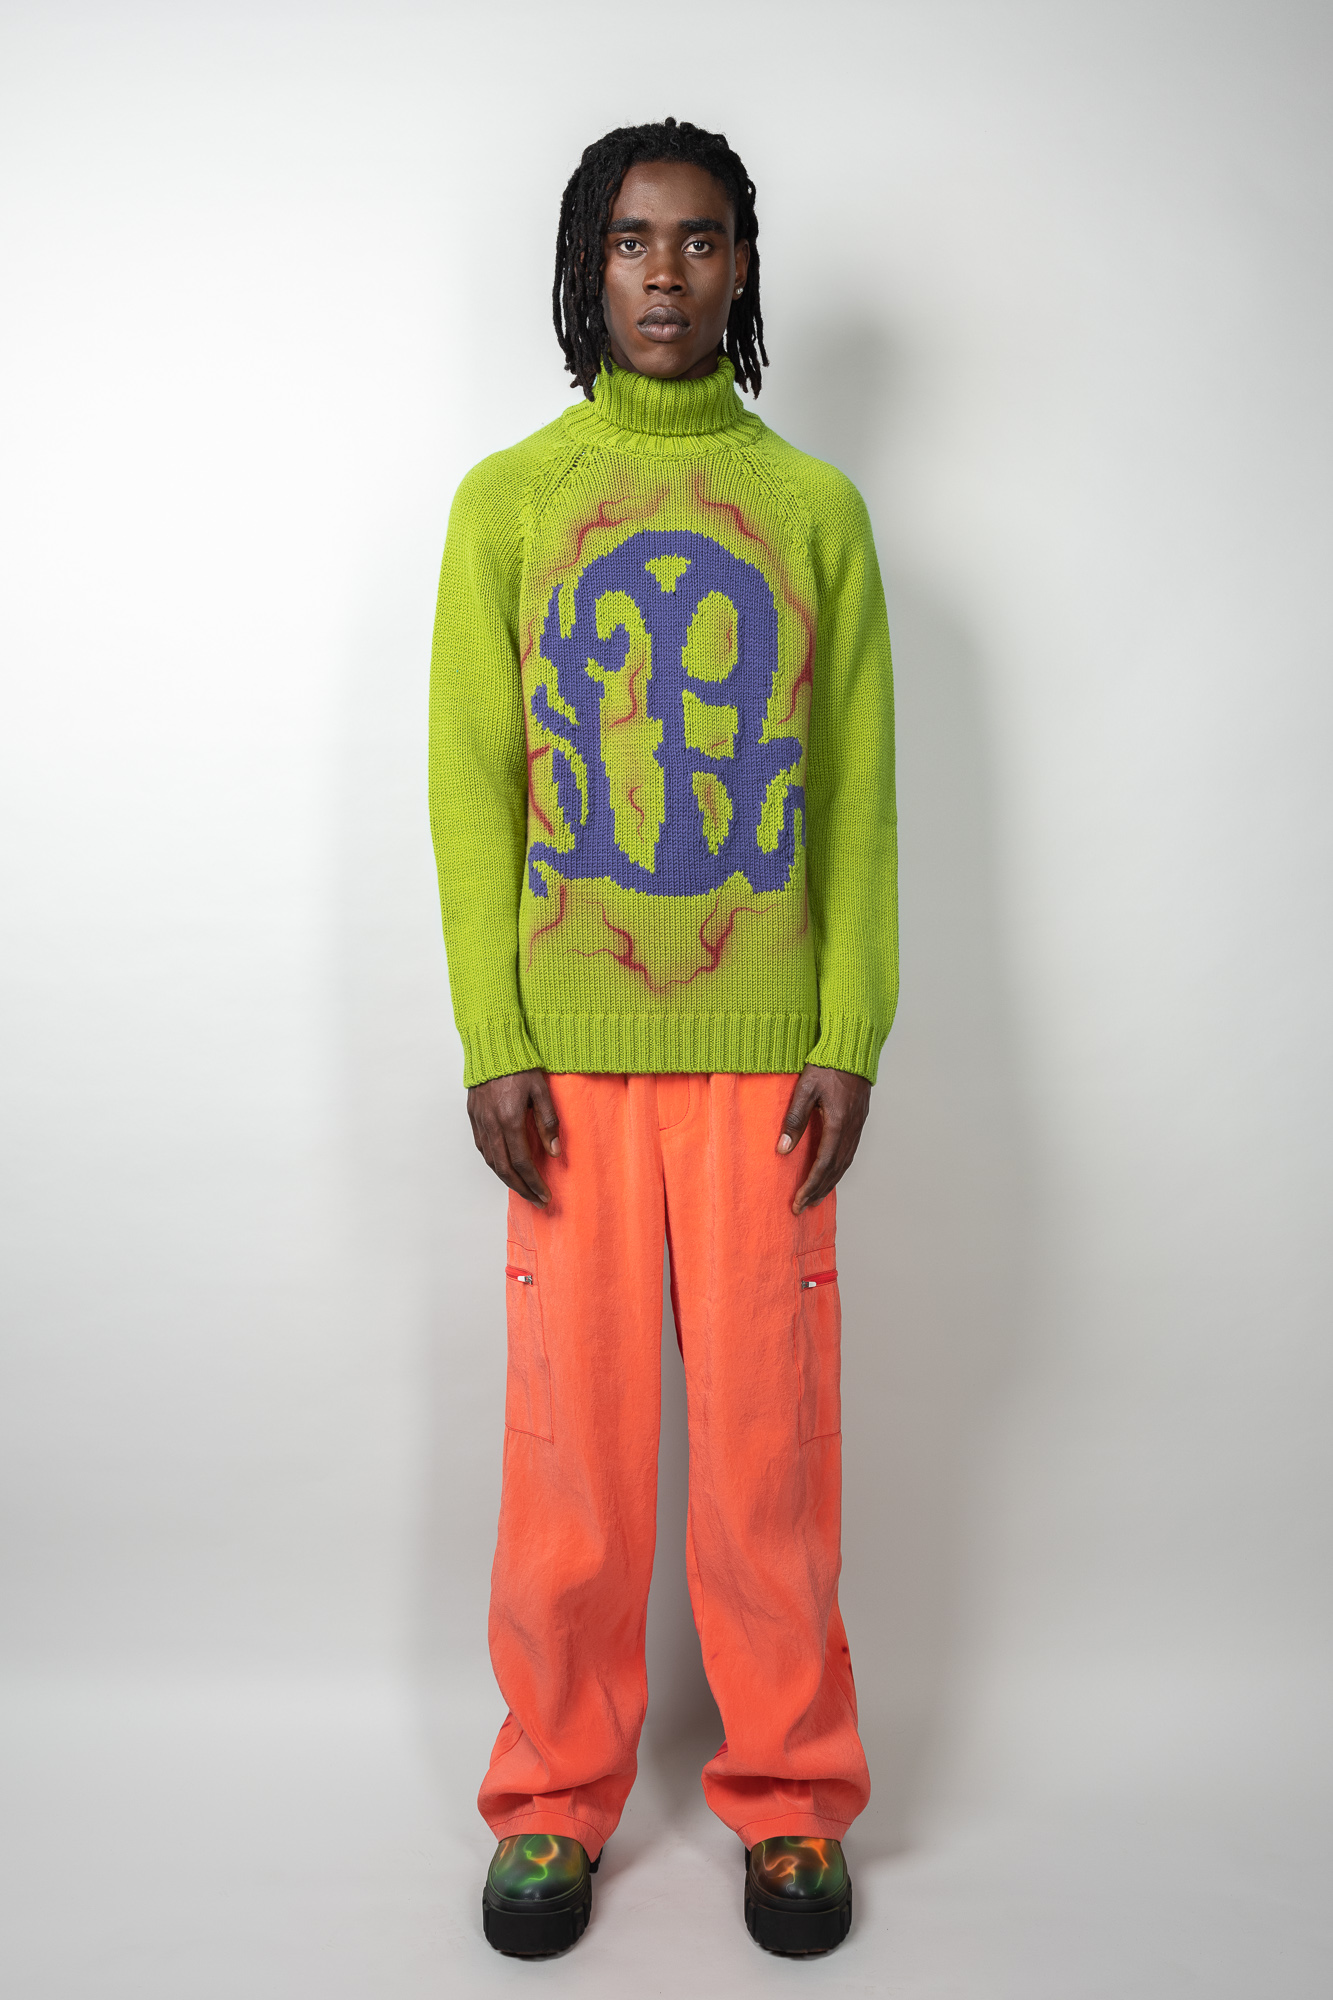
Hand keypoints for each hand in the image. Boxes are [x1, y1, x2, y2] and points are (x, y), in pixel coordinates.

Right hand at [467, 1069, 560, 1204]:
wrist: (492, 1047)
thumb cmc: (519, 1066)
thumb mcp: (541, 1091)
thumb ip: (548, 1122)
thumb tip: (554, 1152)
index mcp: (509, 1120)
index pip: (523, 1162)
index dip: (534, 1182)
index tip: (545, 1196)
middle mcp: (491, 1126)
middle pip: (505, 1169)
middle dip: (522, 1189)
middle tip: (536, 1201)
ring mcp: (480, 1122)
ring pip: (491, 1161)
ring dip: (507, 1179)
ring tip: (523, 1189)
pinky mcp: (474, 1117)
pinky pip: (483, 1148)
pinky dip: (494, 1163)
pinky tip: (504, 1167)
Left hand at [777, 1064, 871, 1214]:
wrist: (853, 1049)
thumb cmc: (827, 1065)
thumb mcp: (805, 1090)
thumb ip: (794, 1121)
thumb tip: (782, 1150)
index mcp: (838, 1124)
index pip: (823, 1164)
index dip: (810, 1186)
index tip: (798, 1202)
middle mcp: (851, 1130)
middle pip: (835, 1170)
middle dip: (818, 1191)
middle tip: (803, 1207)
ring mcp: (858, 1127)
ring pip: (845, 1164)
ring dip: (829, 1183)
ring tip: (815, 1197)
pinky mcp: (858, 1122)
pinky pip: (849, 1154)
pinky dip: (838, 1170)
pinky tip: (830, 1174)